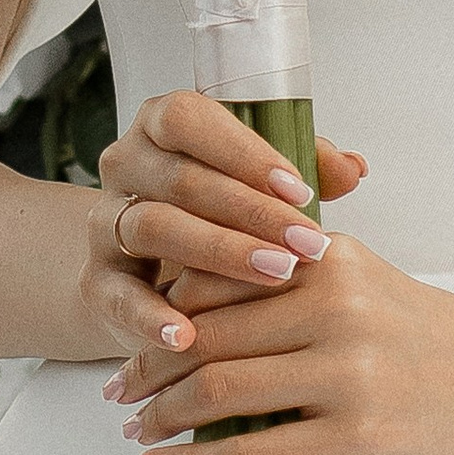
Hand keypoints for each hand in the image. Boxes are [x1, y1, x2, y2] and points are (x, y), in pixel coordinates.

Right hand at [74, 91, 367, 361]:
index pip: (189, 119)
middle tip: (307, 244)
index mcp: (161, 127)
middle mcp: (127, 166)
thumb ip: (305, 170)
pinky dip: (151, 316)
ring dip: (218, 252)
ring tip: (273, 276)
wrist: (148, 277)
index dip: (242, 151)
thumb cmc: (217, 217)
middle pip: (180, 178)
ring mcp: (107, 224)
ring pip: (152, 226)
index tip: (298, 190)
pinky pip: (119, 296)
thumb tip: (355, 167)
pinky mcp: (98, 282)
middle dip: (250, 212)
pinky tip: (187, 335)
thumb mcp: (257, 188)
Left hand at [107, 232, 453, 454]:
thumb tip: (196, 312)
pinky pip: (254, 452)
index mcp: (329, 258)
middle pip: (209, 333)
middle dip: (149, 367)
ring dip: (162, 414)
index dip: (161, 309)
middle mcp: (336, 304)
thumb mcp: (366, 286)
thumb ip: (295, 285)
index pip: (217, 275)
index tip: (131, 335)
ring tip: (136, 432)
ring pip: (221, 389)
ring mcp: (351, 371)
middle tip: (116, 391)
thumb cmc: (436, 341)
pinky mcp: (363, 435)